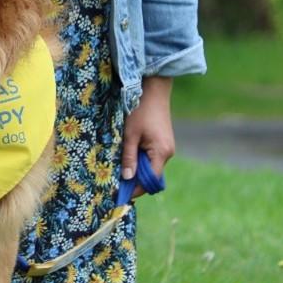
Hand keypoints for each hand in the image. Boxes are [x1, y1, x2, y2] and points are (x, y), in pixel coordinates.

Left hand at [121, 76, 174, 197]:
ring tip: (118, 167)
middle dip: (134, 180)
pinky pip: (151, 157)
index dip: (136, 189)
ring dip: (136, 168)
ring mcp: (166, 147)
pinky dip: (140, 159)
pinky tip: (127, 154)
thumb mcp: (130, 134)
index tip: (120, 193)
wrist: (154, 89)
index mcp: (161, 153)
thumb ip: (128, 157)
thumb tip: (126, 179)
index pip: (150, 181)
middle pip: (150, 176)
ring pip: (150, 166)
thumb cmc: (140, 110)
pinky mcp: (162, 142)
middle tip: (114, 182)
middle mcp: (167, 153)